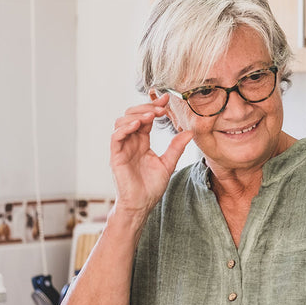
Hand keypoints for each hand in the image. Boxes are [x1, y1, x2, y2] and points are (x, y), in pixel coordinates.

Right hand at [110, 93, 192, 221]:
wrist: (141, 205)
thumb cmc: (151, 188)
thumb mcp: (168, 164)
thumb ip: (176, 147)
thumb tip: (189, 132)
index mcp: (142, 142)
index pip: (146, 118)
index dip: (155, 107)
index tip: (168, 99)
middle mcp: (131, 142)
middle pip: (133, 115)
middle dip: (147, 108)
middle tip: (162, 108)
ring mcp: (122, 148)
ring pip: (122, 122)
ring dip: (136, 115)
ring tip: (152, 116)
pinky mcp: (115, 156)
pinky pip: (116, 137)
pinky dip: (126, 128)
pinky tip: (138, 125)